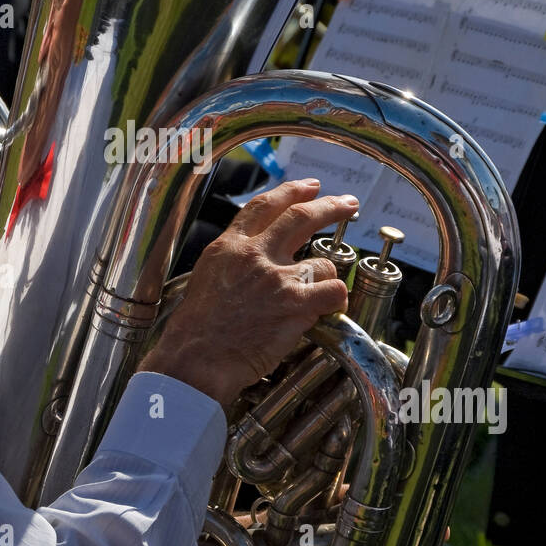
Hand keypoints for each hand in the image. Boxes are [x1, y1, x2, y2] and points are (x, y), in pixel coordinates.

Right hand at [140, 180, 355, 407]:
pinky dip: (335, 301)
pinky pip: (333, 291)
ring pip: (324, 263)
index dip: (291, 192)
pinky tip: (327, 310)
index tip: (310, 186)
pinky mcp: (293, 304)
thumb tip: (257, 255)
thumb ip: (234, 261)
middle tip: (349, 204)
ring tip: (320, 296)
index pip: (265, 206)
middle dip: (330, 207)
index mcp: (230, 246)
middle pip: (301, 217)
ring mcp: (276, 278)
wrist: (196, 358)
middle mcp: (254, 255)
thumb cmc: (198, 330)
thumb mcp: (208, 278)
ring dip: (328, 279)